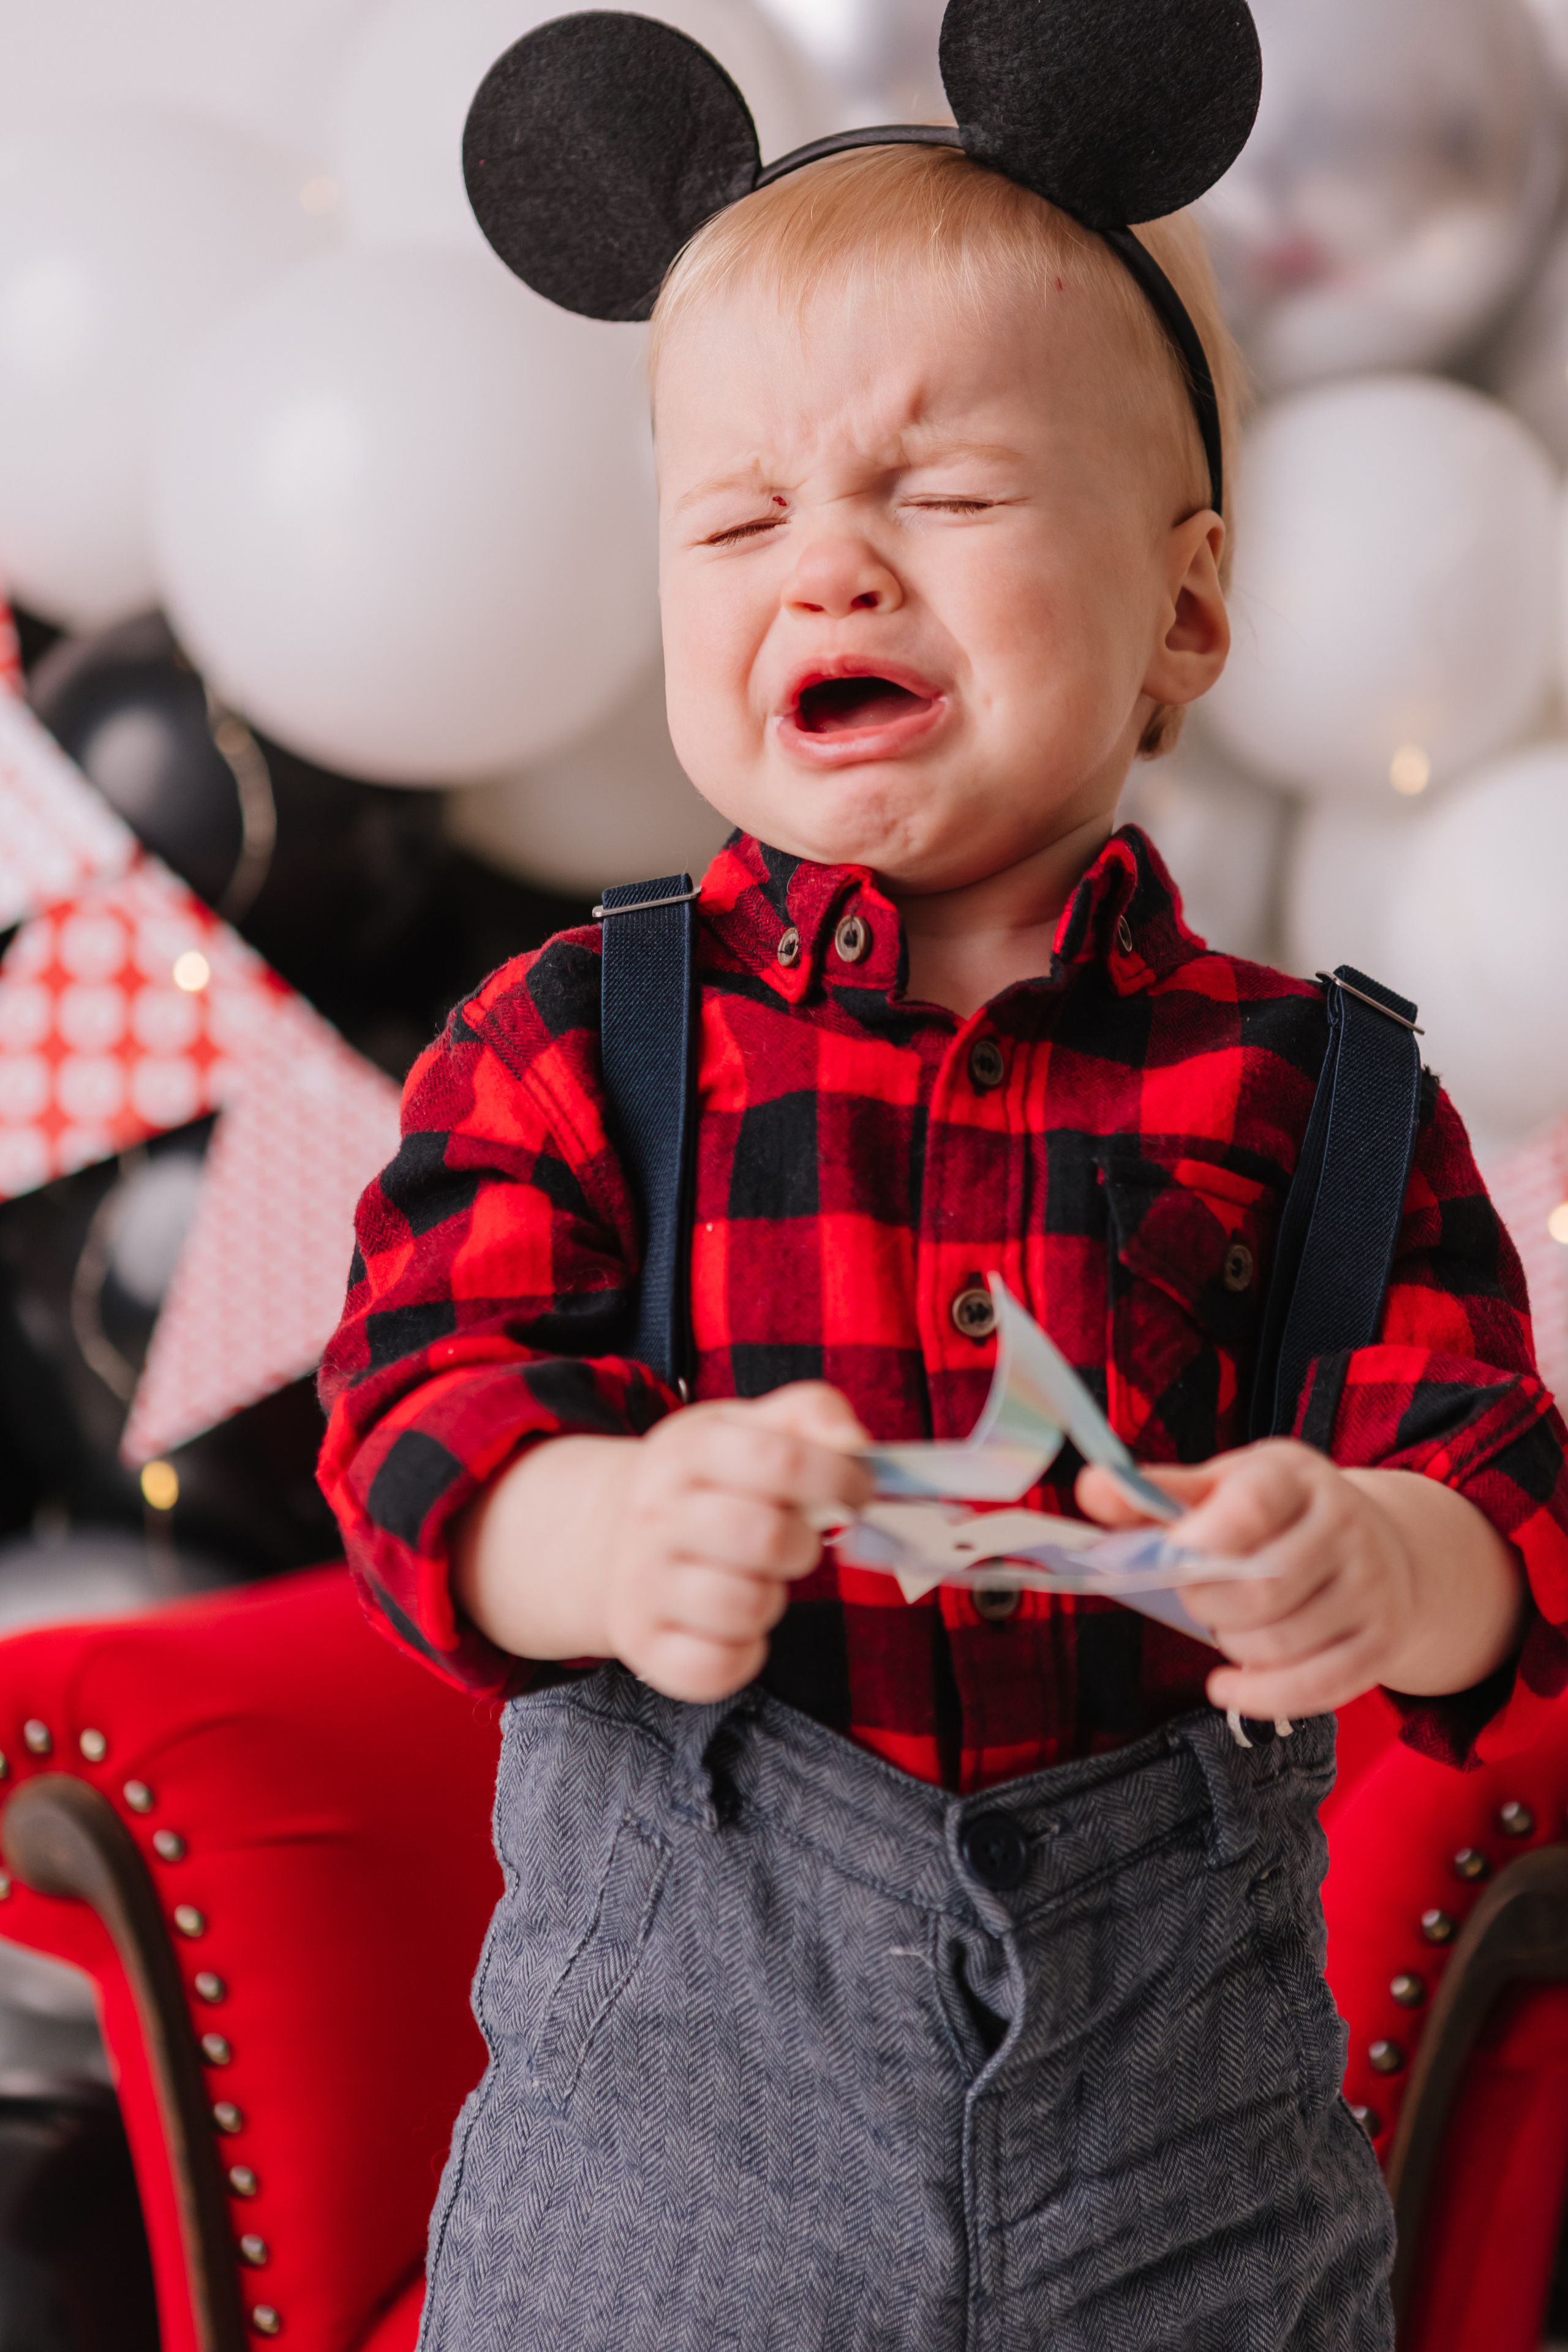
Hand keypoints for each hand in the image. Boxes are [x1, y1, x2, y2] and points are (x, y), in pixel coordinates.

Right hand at [600, 1385, 871, 1701]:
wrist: (609, 1532)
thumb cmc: (704, 1482)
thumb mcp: (745, 1426)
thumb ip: (810, 1414)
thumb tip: (855, 1444)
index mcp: (688, 1449)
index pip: (781, 1460)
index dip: (839, 1478)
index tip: (856, 1492)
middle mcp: (655, 1514)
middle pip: (768, 1539)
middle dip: (804, 1545)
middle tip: (795, 1541)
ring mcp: (642, 1582)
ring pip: (746, 1607)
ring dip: (771, 1599)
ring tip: (753, 1578)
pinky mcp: (643, 1643)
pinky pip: (718, 1667)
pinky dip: (743, 1654)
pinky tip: (733, 1625)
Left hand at [1077, 1441, 1524, 1721]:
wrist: (1386, 1547)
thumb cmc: (1281, 1514)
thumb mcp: (1225, 1485)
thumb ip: (1157, 1493)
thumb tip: (1091, 1489)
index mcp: (1295, 1477)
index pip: (1253, 1504)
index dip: (1202, 1539)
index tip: (1173, 1554)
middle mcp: (1345, 1526)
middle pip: (1259, 1589)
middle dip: (1205, 1604)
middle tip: (1195, 1594)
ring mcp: (1370, 1588)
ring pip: (1280, 1643)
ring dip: (1231, 1646)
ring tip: (1226, 1625)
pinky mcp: (1380, 1644)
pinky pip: (1315, 1688)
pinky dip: (1259, 1696)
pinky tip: (1228, 1684)